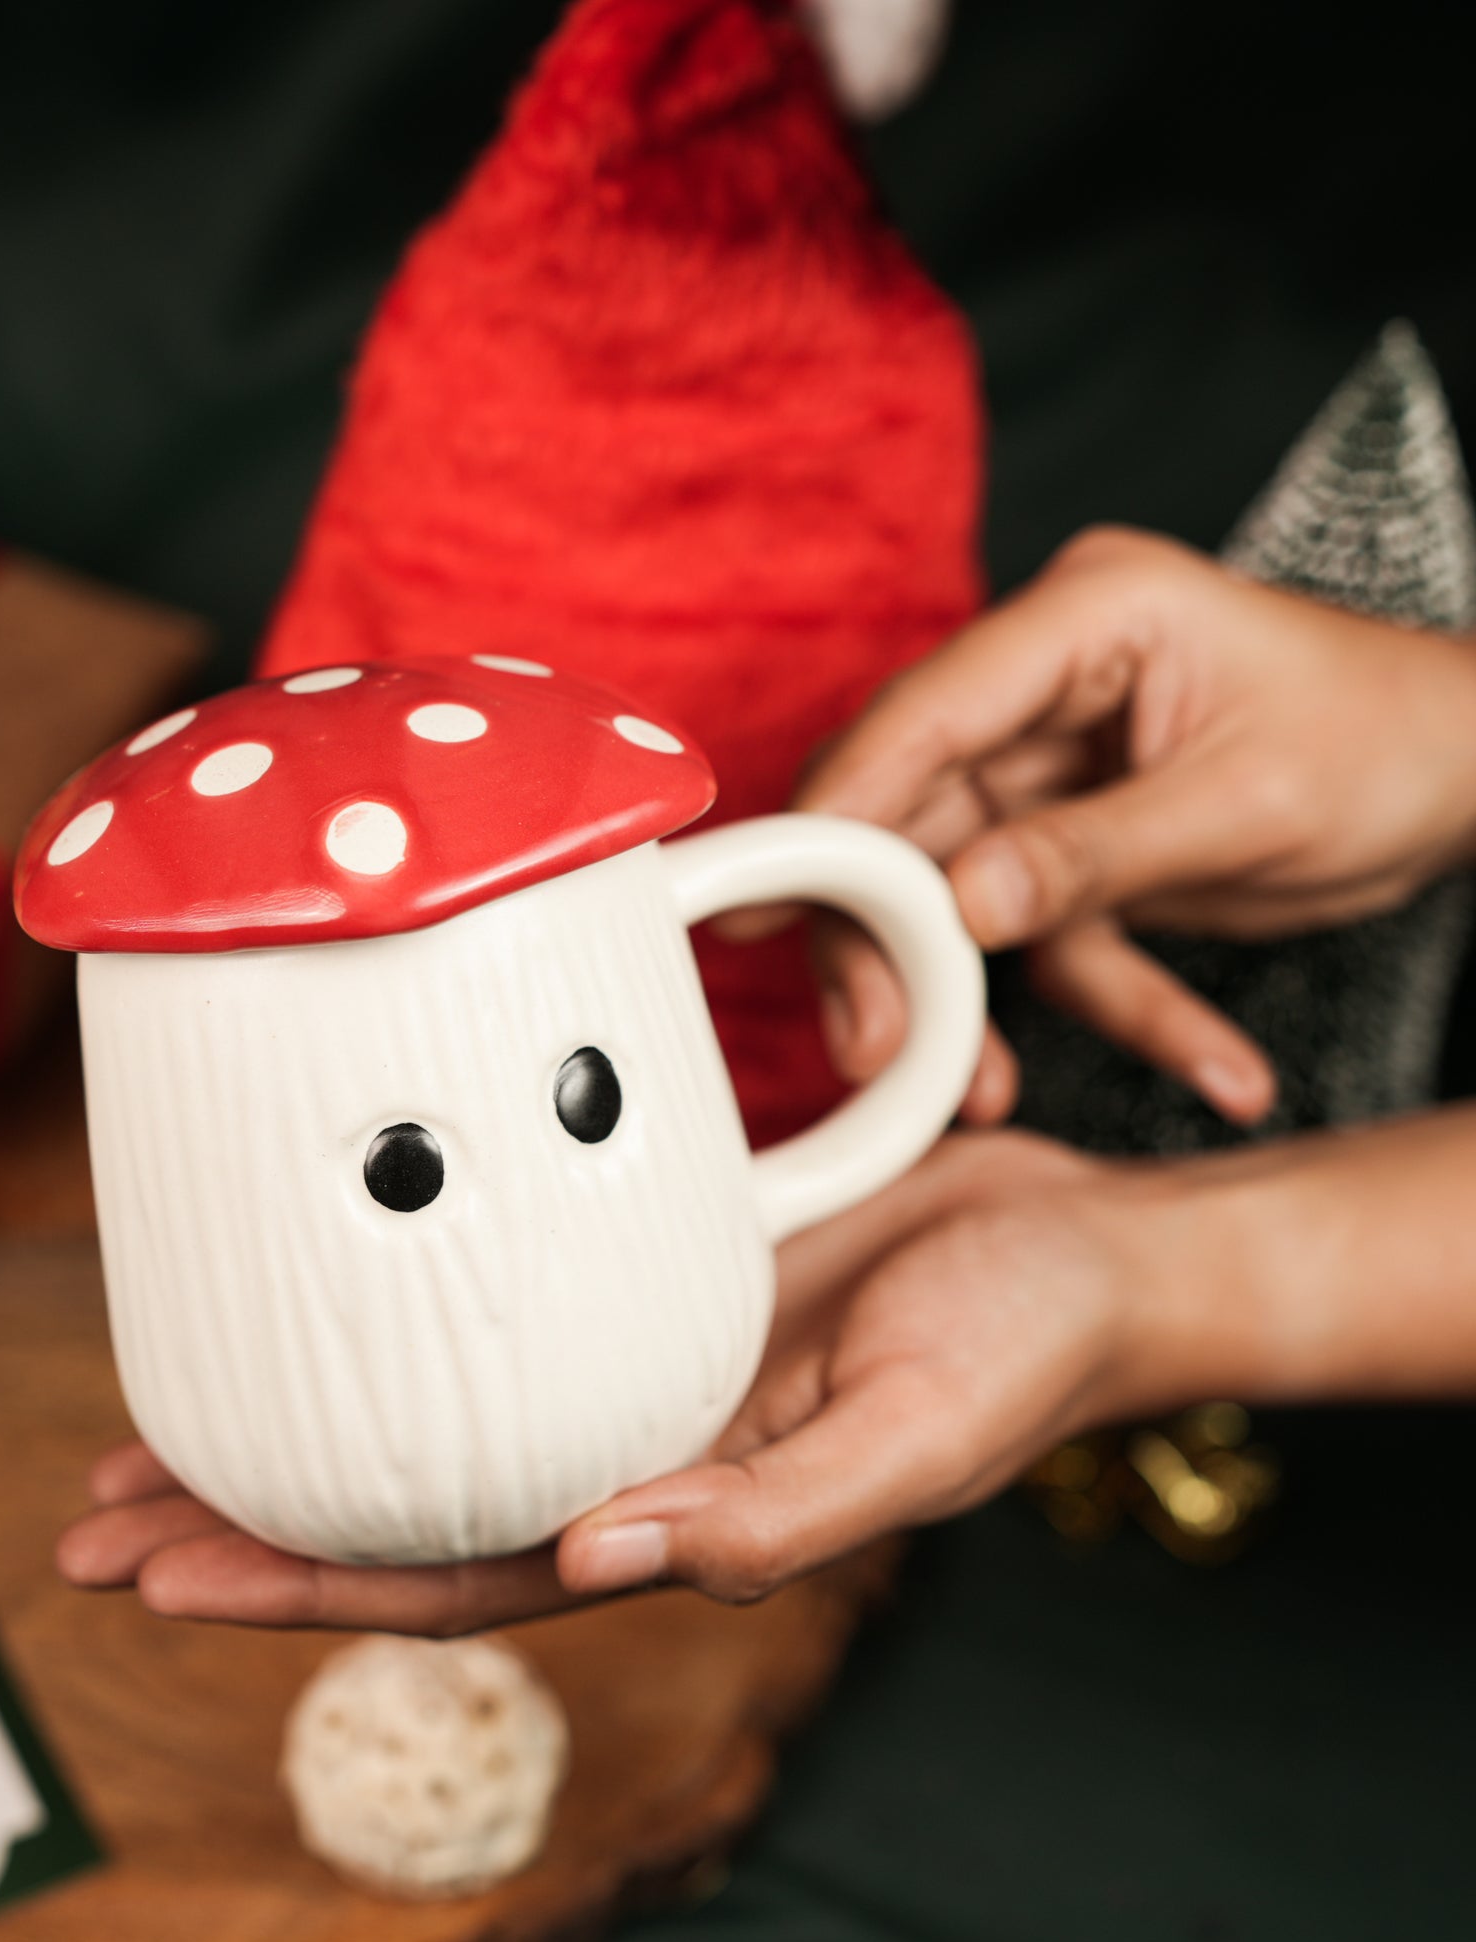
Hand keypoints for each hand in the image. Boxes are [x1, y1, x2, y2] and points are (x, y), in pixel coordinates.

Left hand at [57, 1131, 1184, 1625]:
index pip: (446, 1572)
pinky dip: (395, 1310)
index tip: (158, 1573)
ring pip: (422, 1410)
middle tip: (91, 1518)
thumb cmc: (1023, 1351)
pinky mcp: (640, 1265)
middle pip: (397, 1505)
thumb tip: (603, 1558)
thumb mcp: (916, 1436)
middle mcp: (618, 1445)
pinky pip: (492, 1298)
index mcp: (666, 1511)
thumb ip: (773, 1516)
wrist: (1088, 1247)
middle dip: (241, 1525)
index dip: (298, 1584)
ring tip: (145, 1431)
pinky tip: (324, 1294)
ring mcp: (619, 1356)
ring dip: (289, 1428)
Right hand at [783, 528, 1475, 1124]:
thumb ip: (1093, 853)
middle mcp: (1046, 691)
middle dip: (890, 938)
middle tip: (875, 1043)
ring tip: (980, 1092)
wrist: (1467, 770)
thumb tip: (959, 909)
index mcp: (1084, 621)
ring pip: (959, 895)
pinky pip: (1056, 941)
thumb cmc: (1388, 736)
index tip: (765, 905)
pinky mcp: (1078, 847)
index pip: (923, 716)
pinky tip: (1211, 1068)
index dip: (837, 812)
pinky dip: (1118, 1010)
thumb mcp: (1246, 801)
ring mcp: (1056, 772)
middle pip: (910, 817)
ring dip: (974, 1001)